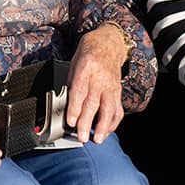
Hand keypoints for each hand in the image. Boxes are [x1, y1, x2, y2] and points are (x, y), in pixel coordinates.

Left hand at [65, 24, 126, 143]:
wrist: (108, 44)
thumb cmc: (88, 53)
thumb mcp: (75, 62)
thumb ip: (72, 82)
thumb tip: (66, 103)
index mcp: (86, 68)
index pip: (79, 90)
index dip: (75, 107)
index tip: (71, 122)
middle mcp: (100, 78)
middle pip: (93, 102)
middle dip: (87, 122)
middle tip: (81, 137)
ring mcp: (111, 86)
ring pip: (108, 108)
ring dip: (103, 127)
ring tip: (97, 139)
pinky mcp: (118, 91)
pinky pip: (117, 109)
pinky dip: (113, 123)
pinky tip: (107, 131)